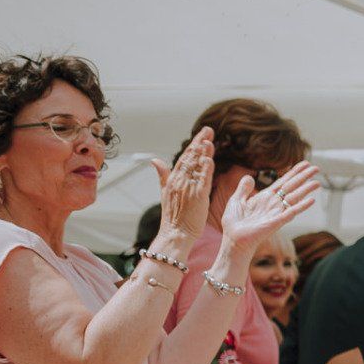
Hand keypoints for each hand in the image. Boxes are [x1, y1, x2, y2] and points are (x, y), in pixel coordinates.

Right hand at [151, 127, 215, 242]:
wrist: (175, 233)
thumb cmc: (174, 215)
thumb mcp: (165, 191)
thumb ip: (162, 174)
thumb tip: (154, 160)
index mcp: (173, 179)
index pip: (184, 158)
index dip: (193, 145)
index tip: (202, 134)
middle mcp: (179, 181)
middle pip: (190, 158)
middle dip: (199, 143)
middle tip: (208, 129)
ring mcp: (188, 188)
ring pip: (196, 167)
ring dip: (203, 153)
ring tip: (209, 140)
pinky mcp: (197, 197)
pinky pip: (202, 181)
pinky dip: (205, 170)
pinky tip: (209, 160)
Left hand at [220, 161, 320, 256]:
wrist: (232, 239)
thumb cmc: (234, 223)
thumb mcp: (236, 200)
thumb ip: (243, 189)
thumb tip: (248, 176)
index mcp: (265, 197)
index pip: (283, 182)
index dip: (293, 172)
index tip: (304, 163)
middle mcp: (274, 204)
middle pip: (292, 187)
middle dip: (304, 177)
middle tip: (316, 168)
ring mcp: (277, 212)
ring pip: (294, 198)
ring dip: (306, 190)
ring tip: (317, 183)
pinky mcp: (276, 222)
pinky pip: (291, 212)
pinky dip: (301, 206)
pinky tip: (311, 200)